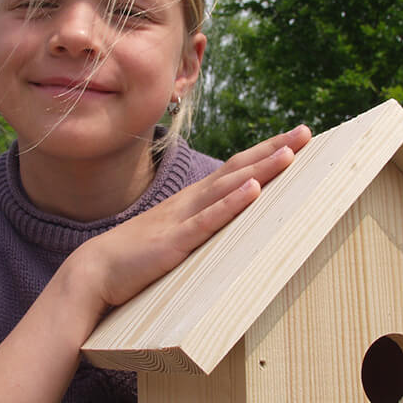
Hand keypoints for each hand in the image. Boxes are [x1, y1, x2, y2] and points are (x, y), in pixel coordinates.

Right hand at [69, 125, 311, 310]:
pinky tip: (253, 191)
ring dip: (260, 169)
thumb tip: (231, 224)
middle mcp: (191, 201)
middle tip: (306, 132)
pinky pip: (208, 220)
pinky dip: (232, 204)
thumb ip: (201, 226)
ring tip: (290, 153)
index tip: (296, 139)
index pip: (236, 169)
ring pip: (228, 187)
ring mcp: (183, 218)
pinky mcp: (175, 241)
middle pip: (239, 168)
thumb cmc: (136, 256)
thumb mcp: (176, 235)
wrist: (95, 270)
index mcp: (193, 200)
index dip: (266, 153)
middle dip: (274, 150)